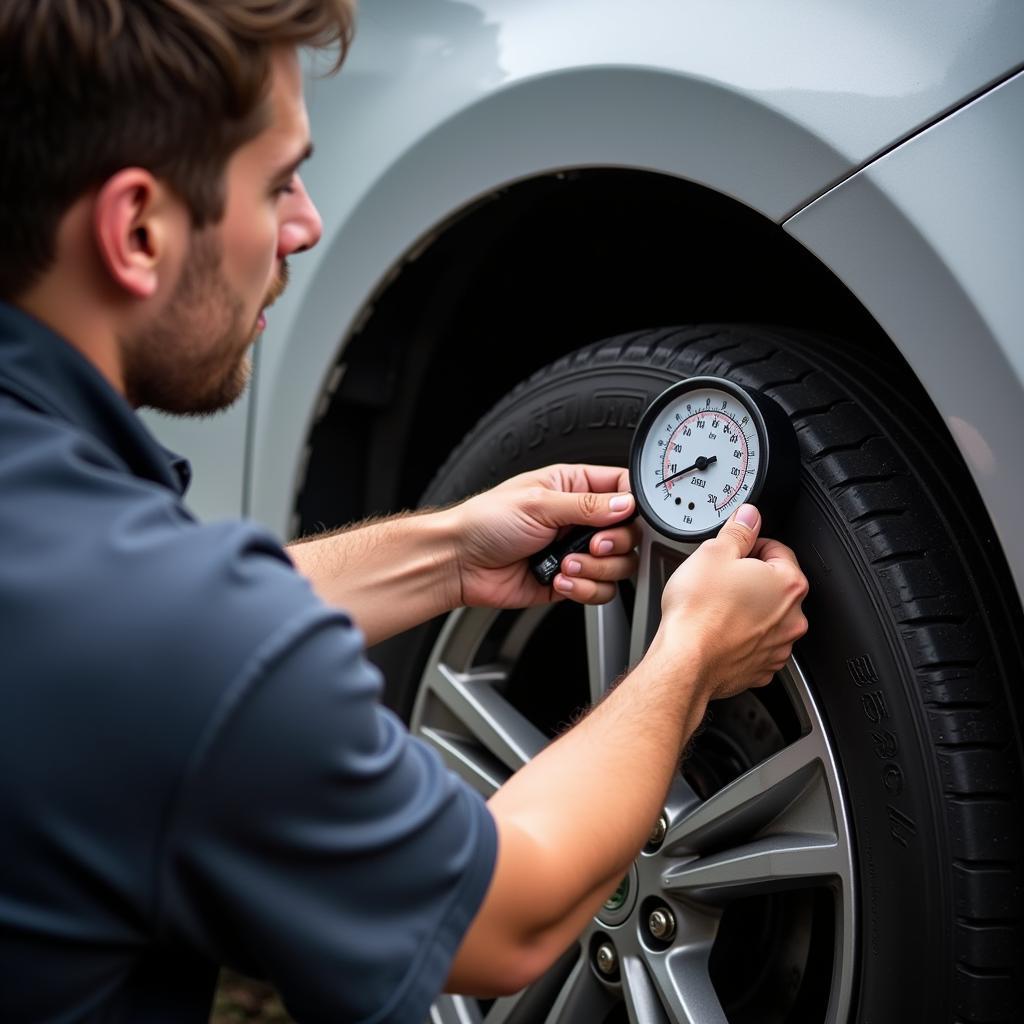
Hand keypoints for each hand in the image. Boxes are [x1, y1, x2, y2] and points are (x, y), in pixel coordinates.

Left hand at [448, 464, 640, 608]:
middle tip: (591, 545)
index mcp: (573, 487)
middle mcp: (579, 519)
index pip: (622, 489)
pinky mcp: (571, 580)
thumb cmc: (486, 522)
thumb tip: (625, 504)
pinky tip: (560, 579)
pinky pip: (600, 591)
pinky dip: (585, 589)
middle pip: (629, 534)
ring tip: (566, 564)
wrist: (459, 563)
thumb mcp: (538, 504)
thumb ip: (587, 505)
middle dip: (613, 544)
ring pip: (619, 566)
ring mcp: (577, 551)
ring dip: (596, 570)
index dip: (631, 506)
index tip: (621, 518)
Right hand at [654, 504, 808, 699]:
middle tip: (720, 578)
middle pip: (775, 584)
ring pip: (767, 616)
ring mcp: (778, 646)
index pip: (778, 549)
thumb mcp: (714, 552)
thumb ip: (738, 530)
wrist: (685, 661)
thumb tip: (749, 516)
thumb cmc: (699, 613)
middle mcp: (792, 617)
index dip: (752, 545)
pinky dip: (742, 636)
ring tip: (717, 606)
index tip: (735, 550)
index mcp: (788, 583)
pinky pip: (756, 644)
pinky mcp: (762, 668)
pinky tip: (719, 630)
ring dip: (748, 608)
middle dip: (750, 578)